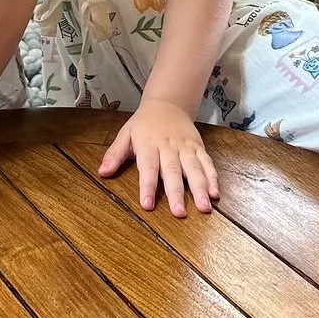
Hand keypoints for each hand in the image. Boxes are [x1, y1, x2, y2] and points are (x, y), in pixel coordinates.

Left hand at [98, 98, 219, 215]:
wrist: (167, 104)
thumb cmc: (144, 124)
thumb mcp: (126, 134)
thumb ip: (115, 154)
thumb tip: (102, 172)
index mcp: (148, 145)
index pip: (148, 167)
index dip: (147, 186)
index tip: (147, 204)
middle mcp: (168, 147)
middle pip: (172, 171)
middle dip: (176, 193)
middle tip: (179, 213)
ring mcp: (185, 147)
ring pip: (194, 168)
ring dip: (200, 188)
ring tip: (204, 208)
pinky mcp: (198, 147)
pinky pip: (207, 163)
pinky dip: (213, 178)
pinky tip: (216, 194)